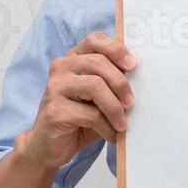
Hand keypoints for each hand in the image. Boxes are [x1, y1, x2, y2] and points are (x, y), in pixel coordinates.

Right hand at [19, 31, 137, 169]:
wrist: (49, 147)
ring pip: (95, 86)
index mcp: (73, 59)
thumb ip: (111, 82)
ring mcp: (55, 87)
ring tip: (122, 123)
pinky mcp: (55, 110)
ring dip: (115, 108)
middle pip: (99, 63)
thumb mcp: (98, 97)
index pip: (94, 40)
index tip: (133, 65)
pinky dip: (106, 127)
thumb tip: (138, 75)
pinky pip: (90, 114)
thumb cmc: (79, 119)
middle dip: (121, 84)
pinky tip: (111, 135)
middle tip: (130, 103)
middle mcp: (61, 68)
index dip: (116, 49)